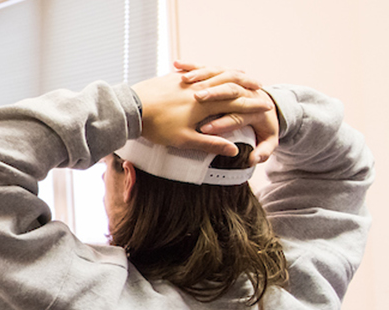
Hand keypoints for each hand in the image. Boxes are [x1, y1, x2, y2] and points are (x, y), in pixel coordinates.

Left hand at [131, 65, 273, 156]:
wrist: (129, 108)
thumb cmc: (156, 126)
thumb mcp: (183, 139)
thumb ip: (210, 143)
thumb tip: (234, 150)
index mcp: (205, 104)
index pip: (236, 103)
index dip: (252, 105)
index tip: (267, 106)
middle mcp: (198, 89)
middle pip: (229, 86)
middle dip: (247, 87)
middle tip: (262, 88)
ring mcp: (185, 81)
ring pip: (214, 75)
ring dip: (230, 76)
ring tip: (242, 75)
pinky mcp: (172, 77)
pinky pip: (196, 72)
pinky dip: (209, 71)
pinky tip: (211, 71)